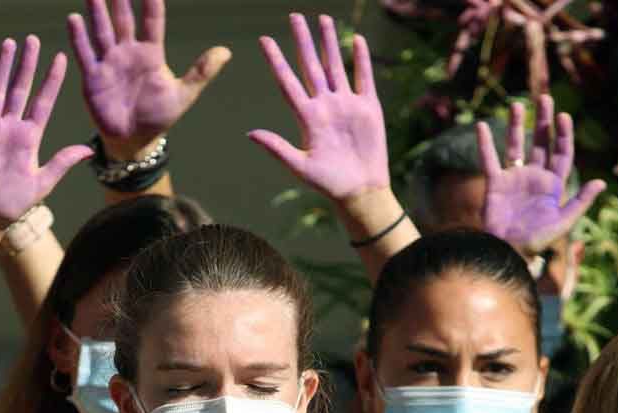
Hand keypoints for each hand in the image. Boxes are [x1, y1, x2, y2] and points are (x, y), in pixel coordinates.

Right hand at [0, 40, 92, 228]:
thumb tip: (88, 149)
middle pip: (20, 89)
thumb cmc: (13, 205)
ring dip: (2, 68)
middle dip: (27, 65)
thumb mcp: (42, 184)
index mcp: (29, 137)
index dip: (51, 81)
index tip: (61, 59)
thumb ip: (61, 163)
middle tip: (33, 40)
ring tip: (9, 44)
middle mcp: (10, 127)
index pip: (43, 102)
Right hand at [68, 0, 229, 152]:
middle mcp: (128, 52)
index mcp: (151, 53)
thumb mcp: (183, 94)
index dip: (152, 2)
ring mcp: (110, 63)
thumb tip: (226, 52)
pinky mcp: (93, 77)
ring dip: (97, 12)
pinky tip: (73, 19)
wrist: (133, 140)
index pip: (152, 20)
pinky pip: (86, 54)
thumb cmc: (158, 116)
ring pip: (102, 31)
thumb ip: (201, 72)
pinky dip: (79, 38)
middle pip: (124, 19)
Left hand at [250, 14, 388, 200]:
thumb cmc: (328, 183)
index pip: (288, 81)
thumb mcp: (299, 166)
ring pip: (335, 65)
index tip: (264, 40)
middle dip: (303, 41)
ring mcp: (346, 104)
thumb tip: (250, 133)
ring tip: (322, 19)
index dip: (276, 60)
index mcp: (307, 117)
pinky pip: (363, 77)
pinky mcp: (368, 107)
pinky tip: (355, 40)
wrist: (359, 190)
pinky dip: (360, 59)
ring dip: (329, 43)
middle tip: (294, 16)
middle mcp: (325, 105)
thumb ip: (276, 148)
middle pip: (311, 66)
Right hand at [478, 95, 605, 254]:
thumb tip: (600, 182)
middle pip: (540, 143)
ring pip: (516, 146)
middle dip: (543, 121)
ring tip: (518, 104)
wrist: (507, 250)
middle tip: (544, 98)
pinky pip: (489, 160)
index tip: (563, 116)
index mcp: (553, 183)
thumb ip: (580, 201)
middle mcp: (534, 176)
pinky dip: (485, 144)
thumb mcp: (563, 222)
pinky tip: (482, 127)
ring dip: (517, 125)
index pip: (562, 153)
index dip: (563, 135)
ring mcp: (514, 178)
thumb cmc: (537, 240)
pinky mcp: (495, 183)